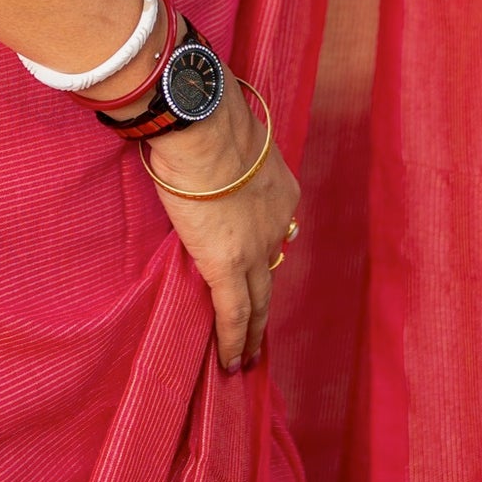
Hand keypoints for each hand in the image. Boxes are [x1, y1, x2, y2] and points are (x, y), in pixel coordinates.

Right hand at [142, 80, 299, 372]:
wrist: (202, 124)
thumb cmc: (206, 118)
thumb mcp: (232, 138)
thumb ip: (225, 155)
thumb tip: (201, 151)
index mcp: (279, 190)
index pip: (272, 230)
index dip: (264, 252)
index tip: (257, 266)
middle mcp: (276, 223)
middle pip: (272, 272)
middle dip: (266, 303)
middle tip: (262, 330)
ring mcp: (255, 248)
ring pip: (259, 301)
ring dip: (253, 331)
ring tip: (246, 358)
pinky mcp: (227, 265)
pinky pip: (233, 312)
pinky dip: (234, 340)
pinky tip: (230, 362)